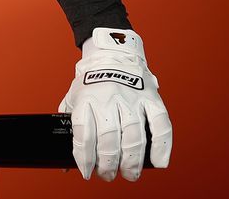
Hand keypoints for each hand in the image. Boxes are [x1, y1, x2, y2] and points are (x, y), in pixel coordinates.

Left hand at [59, 28, 171, 180]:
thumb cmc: (91, 81)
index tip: (88, 172)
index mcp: (87, 99)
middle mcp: (109, 98)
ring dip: (131, 161)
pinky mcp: (151, 98)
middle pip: (109, 138)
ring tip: (129, 173)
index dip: (85, 158)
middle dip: (109, 164)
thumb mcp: (74, 98)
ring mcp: (132, 98)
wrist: (112, 52)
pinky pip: (160, 124)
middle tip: (108, 175)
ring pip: (133, 135)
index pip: (84, 134)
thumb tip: (66, 164)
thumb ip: (70, 127)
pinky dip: (161, 146)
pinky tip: (158, 162)